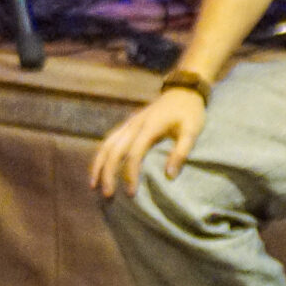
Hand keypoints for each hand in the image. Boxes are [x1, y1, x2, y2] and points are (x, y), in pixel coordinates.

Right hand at [90, 87, 205, 198]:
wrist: (183, 90)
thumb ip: (181, 152)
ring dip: (98, 165)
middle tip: (108, 195)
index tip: (131, 193)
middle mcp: (134, 124)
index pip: (134, 154)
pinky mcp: (128, 124)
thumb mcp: (192, 130)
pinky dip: (102, 155)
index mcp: (150, 126)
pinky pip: (109, 140)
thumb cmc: (189, 112)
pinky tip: (99, 169)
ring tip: (93, 186)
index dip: (130, 174)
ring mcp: (129, 123)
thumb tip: (169, 176)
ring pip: (106, 144)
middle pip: (114, 150)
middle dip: (108, 173)